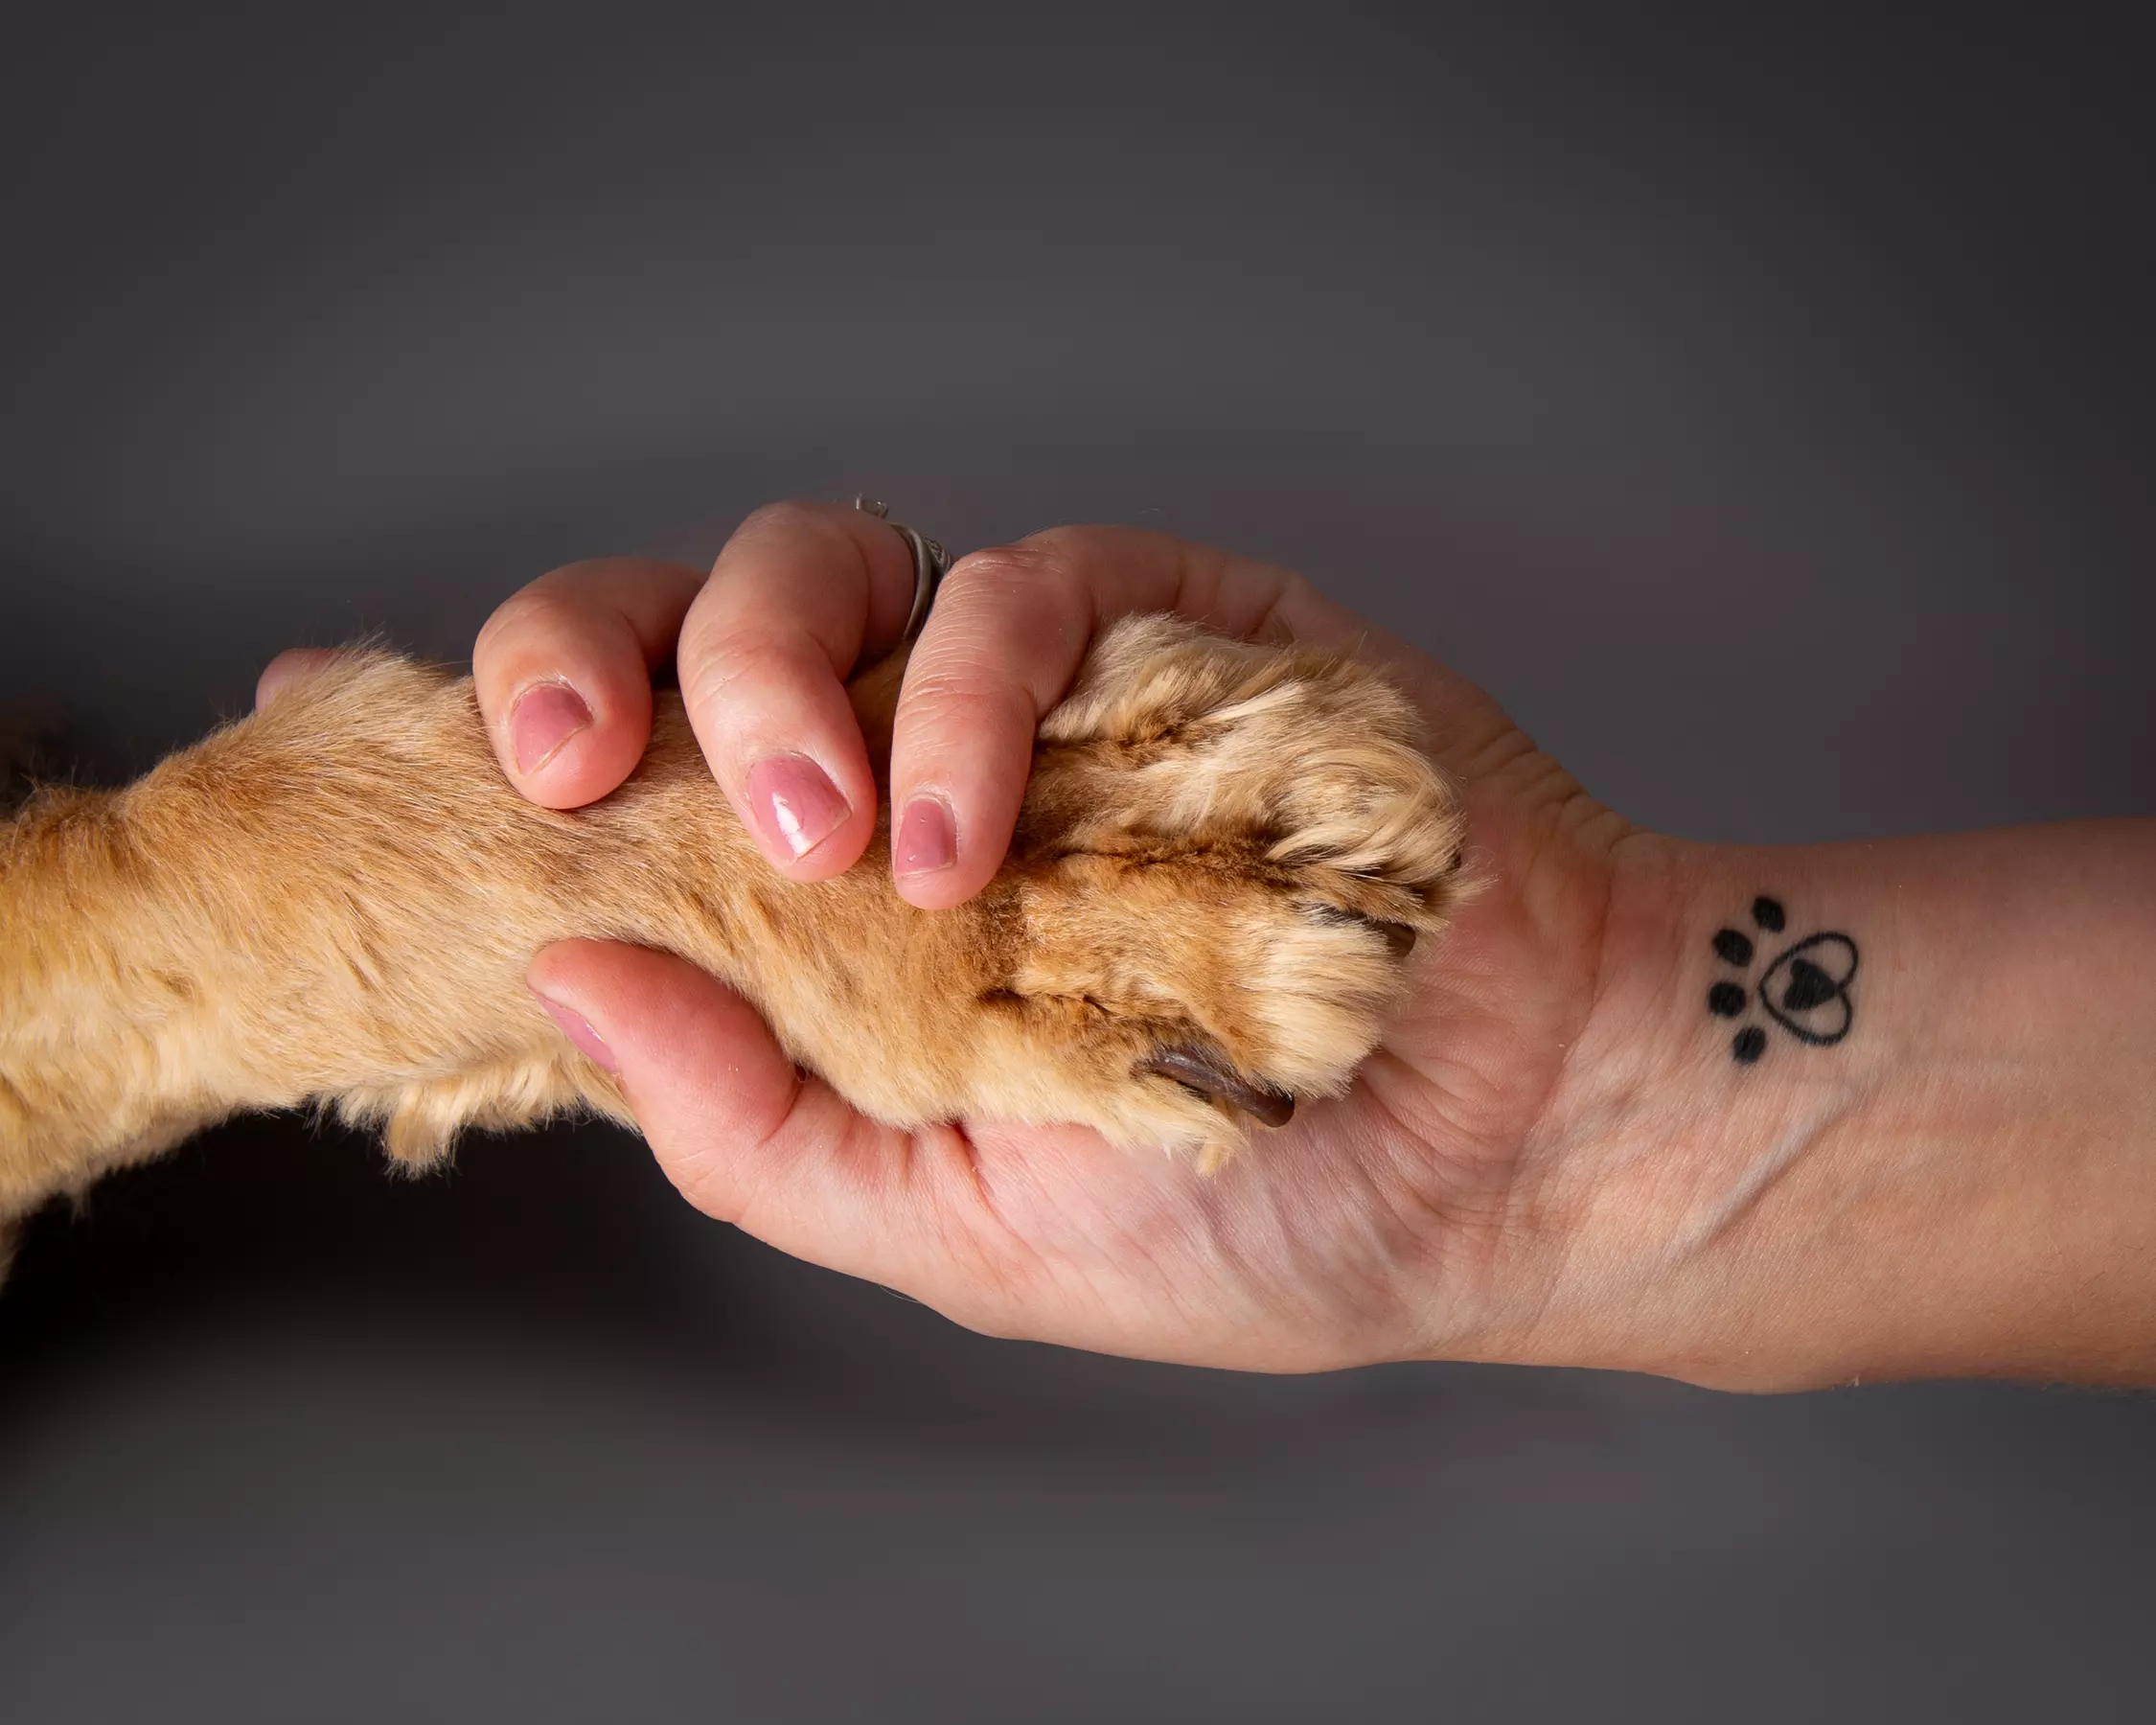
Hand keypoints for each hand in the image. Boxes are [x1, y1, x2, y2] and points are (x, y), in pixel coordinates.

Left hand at [424, 503, 1632, 1371]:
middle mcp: (914, 771)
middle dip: (587, 661)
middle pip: (682, 624)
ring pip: (824, 557)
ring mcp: (1041, 691)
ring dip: (771, 665)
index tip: (362, 732)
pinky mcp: (1173, 624)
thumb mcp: (954, 1220)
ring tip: (826, 837)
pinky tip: (970, 827)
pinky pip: (1020, 580)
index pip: (630, 782)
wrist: (1509, 1146)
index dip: (501, 736)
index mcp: (839, 913)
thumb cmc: (1252, 1207)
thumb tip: (567, 983)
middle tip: (570, 773)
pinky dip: (966, 684)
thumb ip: (754, 1126)